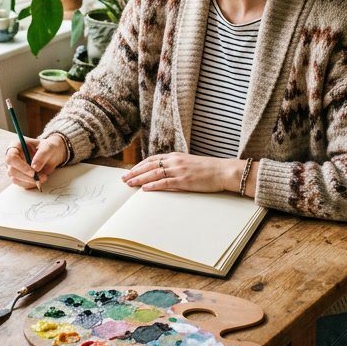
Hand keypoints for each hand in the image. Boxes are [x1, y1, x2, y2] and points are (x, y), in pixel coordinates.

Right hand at [4, 134, 67, 188]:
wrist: (52, 154)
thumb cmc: (48, 148)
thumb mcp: (48, 147)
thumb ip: (42, 155)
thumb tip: (35, 168)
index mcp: (16, 146)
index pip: (11, 157)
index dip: (21, 166)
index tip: (33, 172)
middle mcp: (13, 157)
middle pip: (12, 170)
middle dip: (26, 176)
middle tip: (41, 177)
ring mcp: (14, 167)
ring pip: (15, 178)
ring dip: (30, 181)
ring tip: (43, 177)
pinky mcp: (18, 176)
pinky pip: (21, 183)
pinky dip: (31, 184)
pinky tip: (39, 179)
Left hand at [122, 152, 237, 193]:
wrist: (223, 171)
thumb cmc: (208, 169)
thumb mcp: (189, 163)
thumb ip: (177, 166)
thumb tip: (165, 172)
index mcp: (175, 156)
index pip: (152, 159)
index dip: (139, 165)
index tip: (130, 171)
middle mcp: (174, 161)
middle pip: (149, 165)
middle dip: (134, 172)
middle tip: (123, 178)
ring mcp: (179, 170)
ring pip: (154, 174)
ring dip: (139, 179)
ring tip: (129, 183)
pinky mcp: (184, 180)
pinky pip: (165, 183)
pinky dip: (153, 185)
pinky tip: (144, 189)